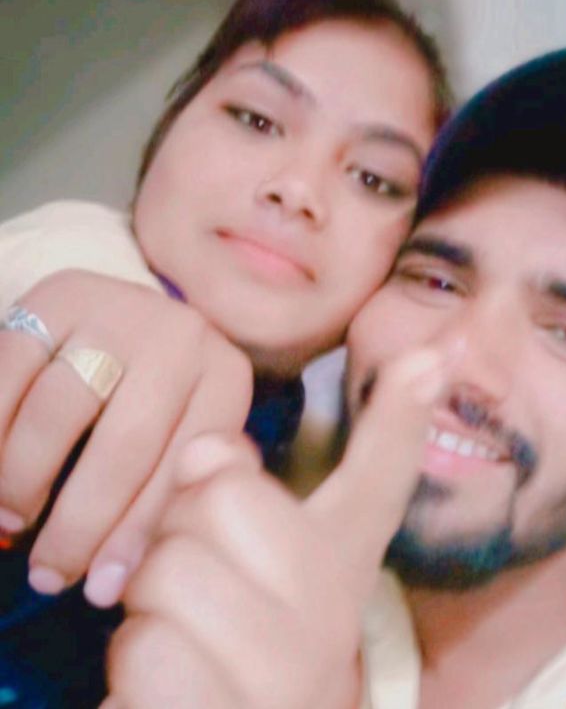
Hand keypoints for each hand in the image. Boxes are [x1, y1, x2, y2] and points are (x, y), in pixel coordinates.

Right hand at [0, 269, 251, 602]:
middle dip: (80, 522)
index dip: (141, 534)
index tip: (103, 591)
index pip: (184, 467)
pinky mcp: (59, 294)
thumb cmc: (159, 398)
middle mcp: (181, 335)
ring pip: (58, 409)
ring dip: (24, 479)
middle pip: (125, 444)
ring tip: (12, 523)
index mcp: (224, 377)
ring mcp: (119, 308)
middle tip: (48, 573)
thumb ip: (172, 488)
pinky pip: (9, 370)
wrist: (126, 317)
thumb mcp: (185, 432)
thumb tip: (113, 580)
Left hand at [103, 348, 444, 708]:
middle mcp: (330, 615)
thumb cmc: (236, 639)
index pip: (379, 478)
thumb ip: (239, 499)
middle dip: (179, 529)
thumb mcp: (249, 565)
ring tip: (184, 640)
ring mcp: (288, 674)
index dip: (402, 417)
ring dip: (147, 605)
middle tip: (196, 579)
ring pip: (167, 572)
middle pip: (221, 499)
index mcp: (337, 563)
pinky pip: (144, 651)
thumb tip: (208, 447)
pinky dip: (134, 668)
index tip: (431, 355)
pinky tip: (170, 691)